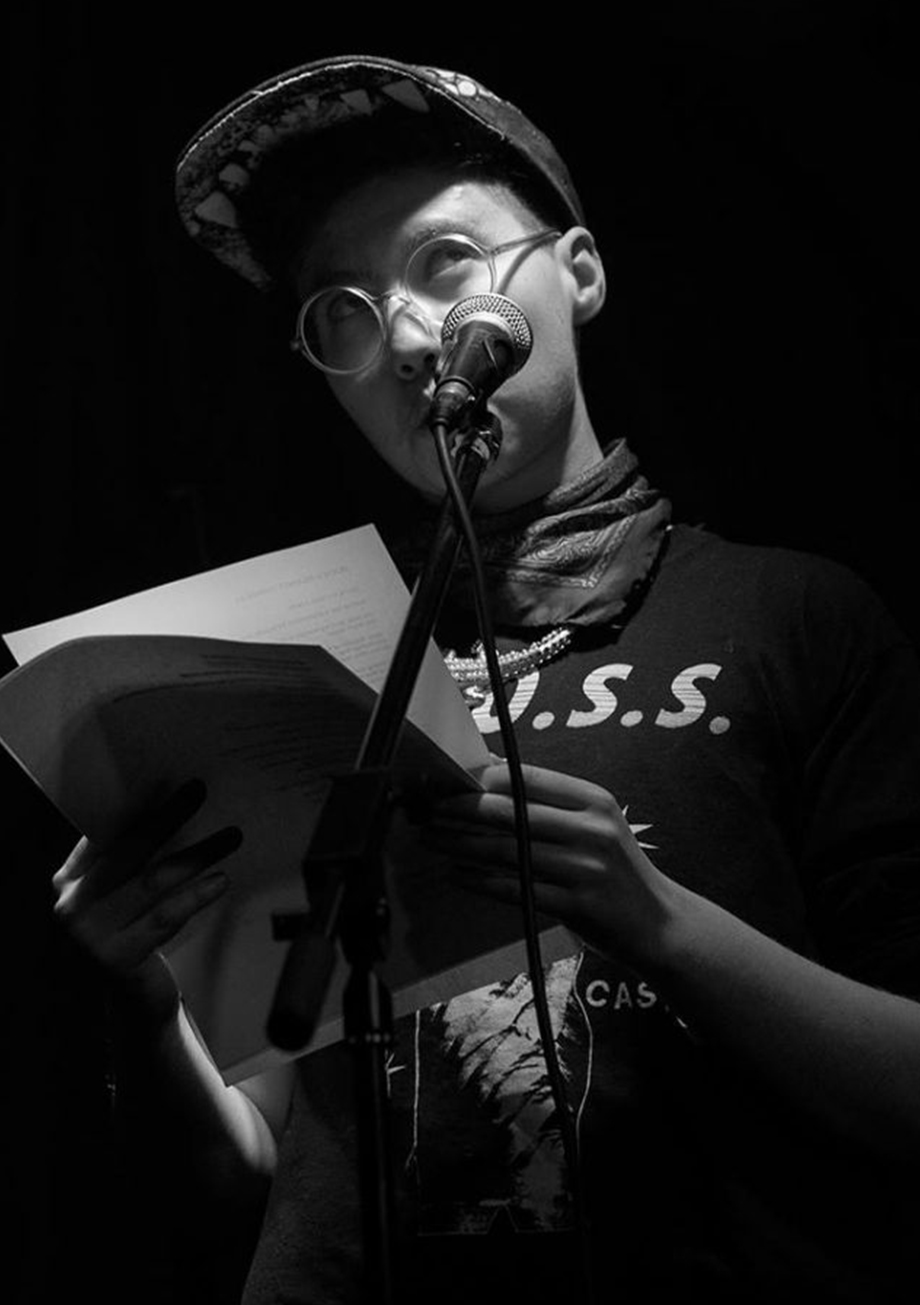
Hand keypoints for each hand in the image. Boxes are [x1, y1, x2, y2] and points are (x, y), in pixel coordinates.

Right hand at [53, 779, 242, 1028]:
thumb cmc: (131, 937)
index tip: (166, 780)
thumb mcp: (119, 898)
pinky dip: (195, 896)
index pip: (105, 833)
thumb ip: (131, 863)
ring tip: (231, 836)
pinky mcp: (120, 958)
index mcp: (70, 881)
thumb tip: (172, 807)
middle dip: (167, 816)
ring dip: (197, 853)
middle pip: (129, 849)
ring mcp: (93, 934)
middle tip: (199, 790)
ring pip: (153, 881)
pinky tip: (219, 880)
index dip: (136, 806)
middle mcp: (74, 904)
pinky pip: (164, 918)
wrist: (130, 1005)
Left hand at [419, 763, 672, 964]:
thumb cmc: (617, 870)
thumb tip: (491, 774)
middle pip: (510, 812)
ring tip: (432, 840)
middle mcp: (591, 830)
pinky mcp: (576, 905)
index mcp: (595, 800)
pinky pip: (515, 888)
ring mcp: (585, 869)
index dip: (481, 778)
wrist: (660, 924)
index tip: (451, 779)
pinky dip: (479, 881)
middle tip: (429, 809)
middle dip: (461, 809)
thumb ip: (552, 803)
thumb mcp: (597, 824)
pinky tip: (457, 875)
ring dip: (460, 844)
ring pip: (506, 851)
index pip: (526, 778)